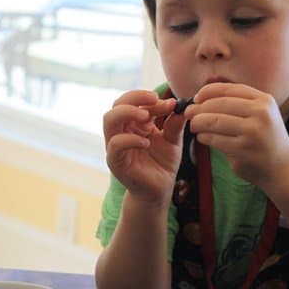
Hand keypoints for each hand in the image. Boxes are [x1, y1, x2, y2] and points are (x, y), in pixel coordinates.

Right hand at [104, 90, 186, 204]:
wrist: (158, 191)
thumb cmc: (162, 164)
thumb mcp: (172, 141)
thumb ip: (174, 124)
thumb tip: (178, 104)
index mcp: (133, 124)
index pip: (133, 102)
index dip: (149, 98)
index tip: (170, 103)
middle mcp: (121, 132)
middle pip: (117, 105)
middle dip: (134, 98)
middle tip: (154, 100)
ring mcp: (116, 146)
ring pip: (109, 120)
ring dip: (127, 112)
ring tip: (146, 117)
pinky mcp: (115, 161)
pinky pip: (115, 144)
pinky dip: (131, 139)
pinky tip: (147, 143)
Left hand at [185, 83, 288, 185]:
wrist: (282, 167)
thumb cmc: (263, 138)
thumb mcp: (258, 114)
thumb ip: (236, 103)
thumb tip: (201, 96)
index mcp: (263, 100)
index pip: (228, 89)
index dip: (206, 92)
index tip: (195, 98)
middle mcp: (260, 113)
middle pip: (218, 104)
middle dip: (198, 108)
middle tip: (188, 114)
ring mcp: (253, 131)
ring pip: (213, 121)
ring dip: (198, 123)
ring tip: (194, 126)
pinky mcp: (243, 149)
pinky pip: (214, 139)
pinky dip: (203, 137)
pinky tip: (202, 138)